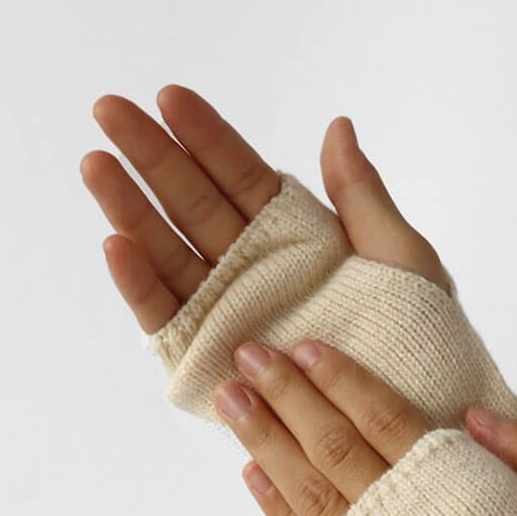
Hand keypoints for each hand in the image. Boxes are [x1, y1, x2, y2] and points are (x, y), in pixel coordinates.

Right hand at [80, 85, 447, 331]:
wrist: (413, 418)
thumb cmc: (419, 343)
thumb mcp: (402, 260)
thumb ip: (362, 198)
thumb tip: (338, 126)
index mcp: (297, 239)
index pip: (243, 178)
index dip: (208, 139)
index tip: (170, 98)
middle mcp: (254, 270)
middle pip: (193, 206)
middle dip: (152, 158)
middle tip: (110, 110)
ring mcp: (229, 311)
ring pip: (170, 254)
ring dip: (131, 211)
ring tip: (97, 165)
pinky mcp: (210, 356)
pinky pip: (169, 318)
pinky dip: (141, 286)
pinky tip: (117, 246)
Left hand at [215, 339, 516, 515]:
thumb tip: (473, 419)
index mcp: (461, 490)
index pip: (386, 418)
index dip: (342, 379)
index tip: (304, 347)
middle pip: (333, 445)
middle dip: (286, 397)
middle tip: (247, 356)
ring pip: (308, 491)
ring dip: (265, 441)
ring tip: (233, 402)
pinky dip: (277, 509)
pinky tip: (255, 476)